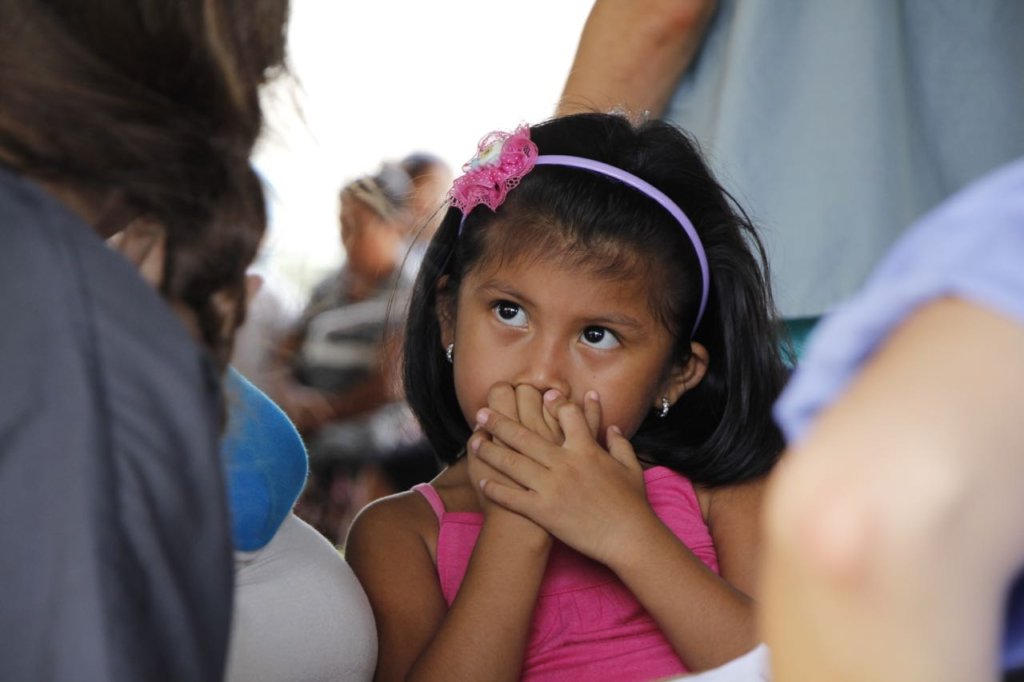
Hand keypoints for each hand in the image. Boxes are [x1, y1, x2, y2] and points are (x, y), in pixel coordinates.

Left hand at [471, 390, 656, 567]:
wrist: (629, 537)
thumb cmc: (632, 504)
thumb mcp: (630, 468)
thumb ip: (620, 444)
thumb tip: (613, 427)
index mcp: (586, 449)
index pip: (566, 415)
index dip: (552, 402)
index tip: (538, 395)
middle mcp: (565, 462)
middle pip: (525, 436)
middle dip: (500, 423)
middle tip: (482, 413)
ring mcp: (552, 486)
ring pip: (513, 463)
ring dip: (490, 451)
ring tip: (474, 442)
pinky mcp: (544, 511)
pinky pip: (513, 497)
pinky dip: (496, 489)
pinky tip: (482, 483)